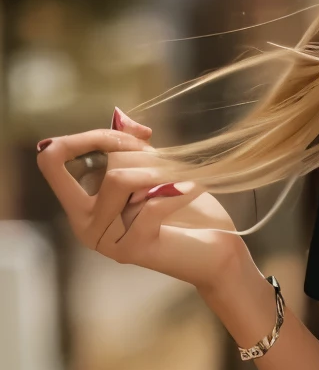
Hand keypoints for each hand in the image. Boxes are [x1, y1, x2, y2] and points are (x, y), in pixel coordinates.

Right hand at [35, 111, 243, 292]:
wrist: (216, 250)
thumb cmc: (185, 211)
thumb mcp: (155, 170)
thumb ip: (132, 146)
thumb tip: (119, 119)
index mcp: (81, 205)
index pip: (51, 162)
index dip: (84, 139)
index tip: (123, 137)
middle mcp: (84, 225)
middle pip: (87, 167)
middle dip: (119, 147)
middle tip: (153, 148)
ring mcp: (105, 241)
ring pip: (118, 180)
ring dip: (154, 170)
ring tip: (179, 175)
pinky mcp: (131, 250)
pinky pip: (149, 203)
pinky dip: (176, 189)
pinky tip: (193, 187)